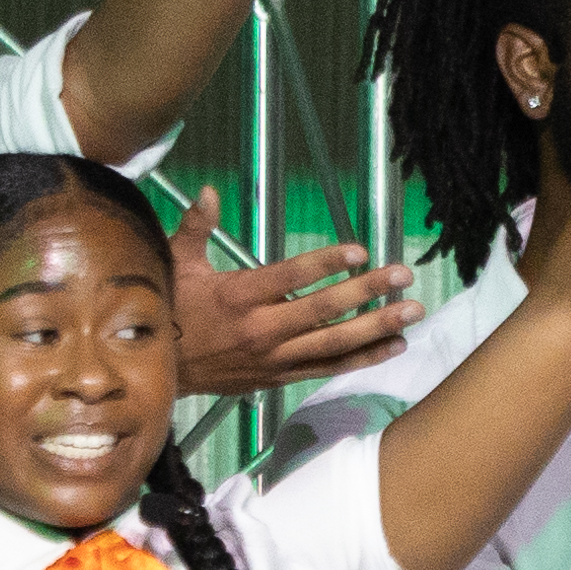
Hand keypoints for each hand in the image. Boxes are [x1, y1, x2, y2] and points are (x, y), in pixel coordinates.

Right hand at [167, 195, 418, 396]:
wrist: (159, 372)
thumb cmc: (168, 312)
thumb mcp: (175, 265)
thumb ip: (196, 227)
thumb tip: (208, 191)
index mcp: (237, 296)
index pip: (290, 276)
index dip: (325, 263)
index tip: (358, 250)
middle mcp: (260, 330)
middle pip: (323, 310)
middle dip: (367, 292)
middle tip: (403, 276)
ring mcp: (274, 358)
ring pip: (333, 343)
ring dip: (376, 327)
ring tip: (411, 312)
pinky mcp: (280, 377)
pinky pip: (327, 368)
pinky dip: (363, 359)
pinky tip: (393, 347)